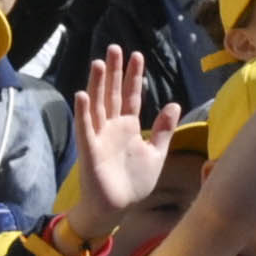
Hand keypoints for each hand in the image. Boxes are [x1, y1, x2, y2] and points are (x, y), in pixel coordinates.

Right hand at [71, 47, 167, 216]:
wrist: (118, 207)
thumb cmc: (134, 182)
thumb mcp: (156, 153)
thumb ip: (164, 129)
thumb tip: (174, 103)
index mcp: (129, 127)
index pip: (132, 96)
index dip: (134, 76)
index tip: (137, 55)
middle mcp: (113, 127)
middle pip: (113, 94)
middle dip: (114, 72)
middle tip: (114, 48)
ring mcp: (100, 136)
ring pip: (98, 105)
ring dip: (97, 85)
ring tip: (98, 63)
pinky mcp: (89, 150)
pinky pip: (85, 128)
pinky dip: (83, 112)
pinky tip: (82, 95)